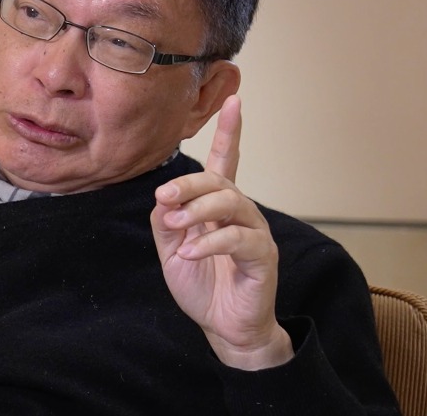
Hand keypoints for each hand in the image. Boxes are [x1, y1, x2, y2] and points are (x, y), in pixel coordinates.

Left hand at [151, 95, 292, 369]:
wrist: (224, 328)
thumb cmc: (203, 287)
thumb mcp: (172, 251)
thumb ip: (166, 223)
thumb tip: (163, 199)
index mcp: (220, 207)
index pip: (228, 161)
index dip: (231, 131)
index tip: (234, 99)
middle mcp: (242, 212)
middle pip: (220, 181)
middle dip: (189, 184)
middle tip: (163, 198)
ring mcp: (255, 232)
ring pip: (231, 203)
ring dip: (197, 211)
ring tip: (175, 226)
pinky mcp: (263, 256)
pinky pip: (238, 239)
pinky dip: (209, 243)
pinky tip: (188, 252)